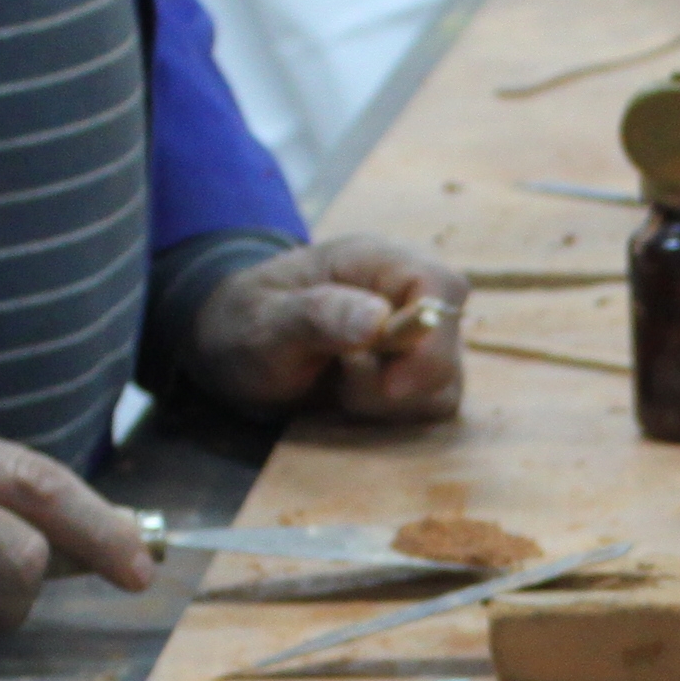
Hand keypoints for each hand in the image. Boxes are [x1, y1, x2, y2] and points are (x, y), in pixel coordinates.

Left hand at [182, 236, 470, 426]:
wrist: (229, 349)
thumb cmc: (243, 324)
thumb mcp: (264, 321)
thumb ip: (317, 316)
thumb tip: (378, 320)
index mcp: (374, 262)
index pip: (441, 286)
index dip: (433, 338)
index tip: (392, 383)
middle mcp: (404, 297)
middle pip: (450, 343)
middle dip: (404, 382)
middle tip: (345, 387)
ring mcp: (412, 339)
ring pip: (445, 384)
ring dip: (395, 405)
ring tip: (340, 391)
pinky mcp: (410, 377)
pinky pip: (429, 406)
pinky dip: (394, 418)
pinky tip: (351, 404)